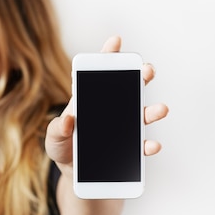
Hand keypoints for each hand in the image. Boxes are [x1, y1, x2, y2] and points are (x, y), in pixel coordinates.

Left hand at [45, 36, 169, 175]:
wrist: (73, 173)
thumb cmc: (62, 148)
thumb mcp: (53, 138)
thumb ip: (57, 129)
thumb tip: (68, 118)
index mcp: (88, 101)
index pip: (98, 74)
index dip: (108, 56)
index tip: (116, 40)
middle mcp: (110, 110)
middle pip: (128, 88)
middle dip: (140, 76)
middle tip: (147, 70)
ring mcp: (122, 128)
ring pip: (141, 115)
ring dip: (153, 111)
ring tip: (161, 109)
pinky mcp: (129, 150)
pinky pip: (142, 146)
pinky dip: (149, 146)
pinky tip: (152, 145)